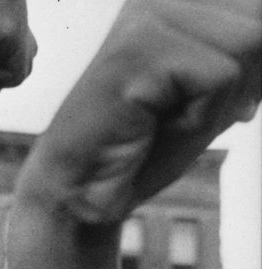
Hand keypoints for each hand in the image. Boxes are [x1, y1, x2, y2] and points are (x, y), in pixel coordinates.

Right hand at [16, 0, 260, 222]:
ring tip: (167, 120)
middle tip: (182, 115)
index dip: (253, 67)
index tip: (204, 102)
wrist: (82, 191)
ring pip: (249, 43)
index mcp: (181, 1)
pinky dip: (199, 117)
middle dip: (240, 81)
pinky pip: (220, 76)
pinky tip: (155, 127)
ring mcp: (150, 13)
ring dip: (217, 102)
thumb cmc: (144, 149)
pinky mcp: (140, 46)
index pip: (256, 12)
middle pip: (259, 21)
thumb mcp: (215, 96)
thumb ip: (249, 60)